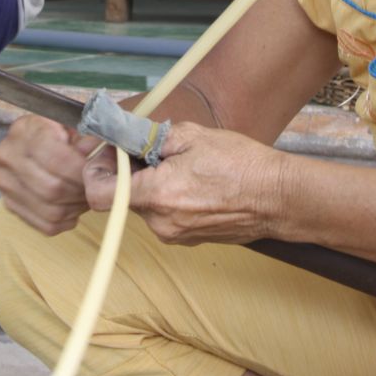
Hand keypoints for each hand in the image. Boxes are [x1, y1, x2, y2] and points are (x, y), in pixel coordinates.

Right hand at [0, 115, 98, 235]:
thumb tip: (96, 158)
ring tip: (86, 195)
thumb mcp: (74, 122)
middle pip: (53, 188)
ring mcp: (5, 182)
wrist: (35, 139)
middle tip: (95, 187)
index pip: (57, 159)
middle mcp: (7, 155)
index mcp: (24, 130)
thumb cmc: (60, 130)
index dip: (82, 169)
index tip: (96, 170)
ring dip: (76, 208)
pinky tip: (74, 206)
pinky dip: (67, 220)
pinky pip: (46, 225)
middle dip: (81, 192)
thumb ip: (88, 138)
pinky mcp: (9, 203)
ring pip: (51, 211)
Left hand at [83, 123, 286, 245]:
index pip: (100, 195)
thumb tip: (122, 136)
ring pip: (145, 206)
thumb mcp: (192, 136)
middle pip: (123, 197)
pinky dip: (169, 198)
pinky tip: (194, 182)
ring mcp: (175, 235)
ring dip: (152, 185)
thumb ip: (148, 138)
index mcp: (158, 195)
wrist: (279, 197)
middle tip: (152, 151)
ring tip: (182, 166)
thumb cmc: (241, 165)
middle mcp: (161, 222)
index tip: (109, 157)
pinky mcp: (188, 239)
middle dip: (131, 173)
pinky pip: (164, 216)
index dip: (97, 172)